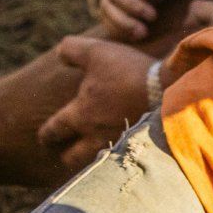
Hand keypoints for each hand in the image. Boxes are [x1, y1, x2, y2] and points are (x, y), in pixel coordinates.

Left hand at [37, 36, 153, 167]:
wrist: (168, 90)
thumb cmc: (127, 71)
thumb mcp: (94, 51)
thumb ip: (70, 50)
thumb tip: (59, 56)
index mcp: (81, 115)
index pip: (54, 131)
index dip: (46, 134)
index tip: (45, 138)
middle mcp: (96, 135)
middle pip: (72, 157)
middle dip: (67, 155)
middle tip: (66, 152)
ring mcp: (119, 144)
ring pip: (97, 162)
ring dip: (92, 159)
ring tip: (94, 154)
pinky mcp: (140, 147)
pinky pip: (121, 158)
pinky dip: (117, 157)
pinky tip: (122, 151)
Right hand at [100, 0, 204, 41]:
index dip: (131, 5)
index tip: (153, 15)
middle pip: (108, 4)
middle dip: (123, 20)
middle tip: (143, 33)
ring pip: (110, 14)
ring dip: (122, 27)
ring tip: (142, 36)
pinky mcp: (130, 6)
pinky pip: (119, 21)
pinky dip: (125, 31)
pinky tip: (141, 38)